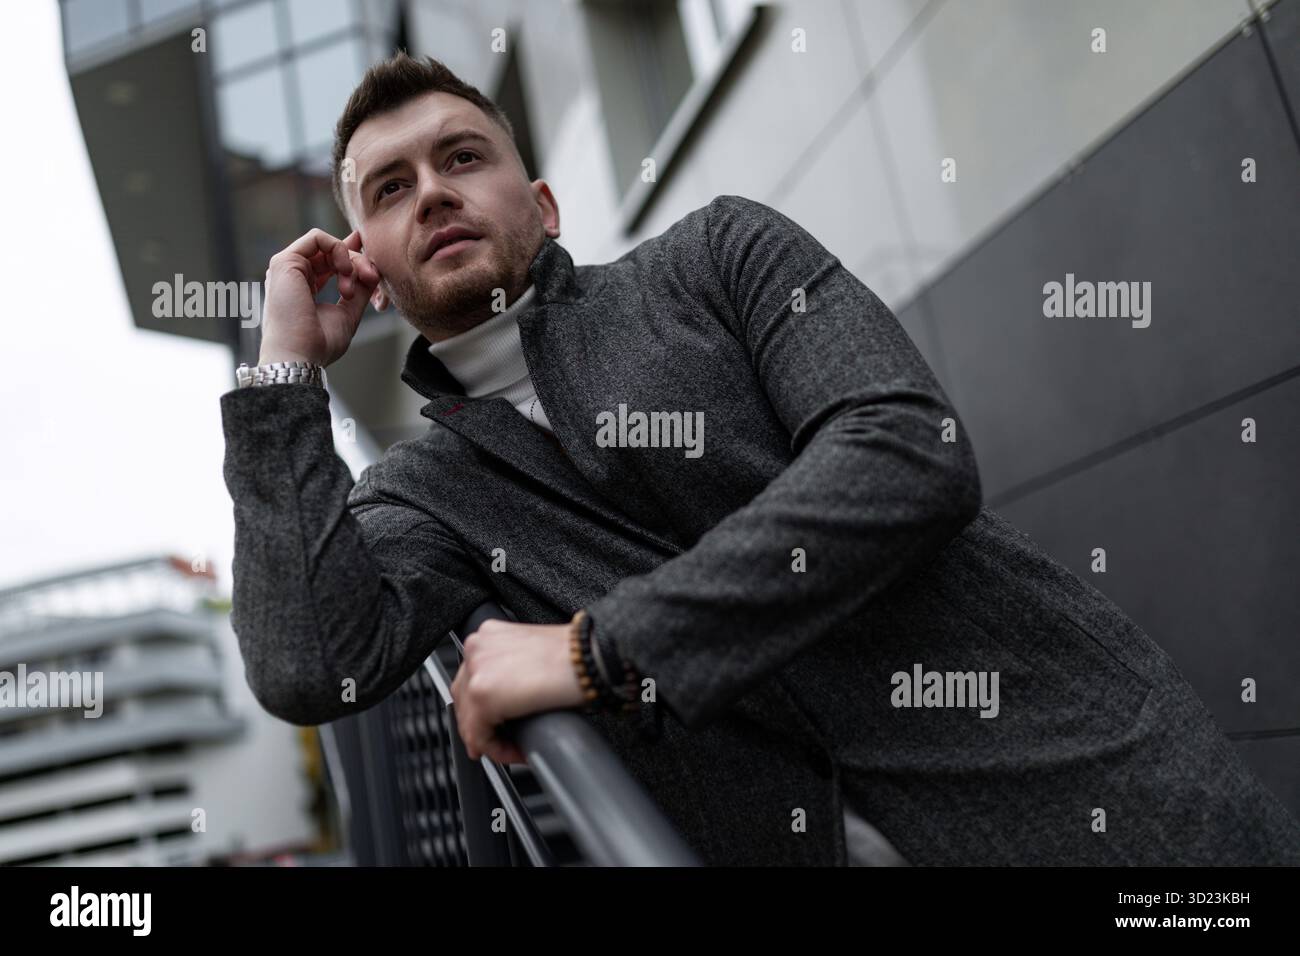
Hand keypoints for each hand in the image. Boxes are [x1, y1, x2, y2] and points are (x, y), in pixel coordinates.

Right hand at [259, 228, 387, 365]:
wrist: (300, 355)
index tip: (371, 259)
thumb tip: (372, 272)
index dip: (351, 255)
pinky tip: (345, 271)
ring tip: (357, 282)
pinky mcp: (285, 261)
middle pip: (332, 254)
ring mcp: (288, 268)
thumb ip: (359, 290)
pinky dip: (338, 249)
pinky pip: (317, 238)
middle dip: (359, 261)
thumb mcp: (348, 313)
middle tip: (372, 277)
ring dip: (351, 259)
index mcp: (304, 287)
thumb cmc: (319, 344)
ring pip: (327, 245)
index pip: (328, 261)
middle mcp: (293, 275)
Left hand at [448, 620, 587, 764]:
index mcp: (487, 635)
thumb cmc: (575, 658)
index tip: (499, 724)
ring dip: (490, 739)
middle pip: (464, 699)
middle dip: (482, 725)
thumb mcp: (532, 654)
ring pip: (468, 719)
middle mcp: (476, 649)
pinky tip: (518, 750)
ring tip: (514, 748)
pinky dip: (497, 750)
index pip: (470, 679)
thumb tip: (507, 698)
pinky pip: (478, 735)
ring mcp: (476, 671)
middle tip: (504, 742)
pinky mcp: (483, 695)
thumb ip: (510, 668)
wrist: (592, 658)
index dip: (482, 708)